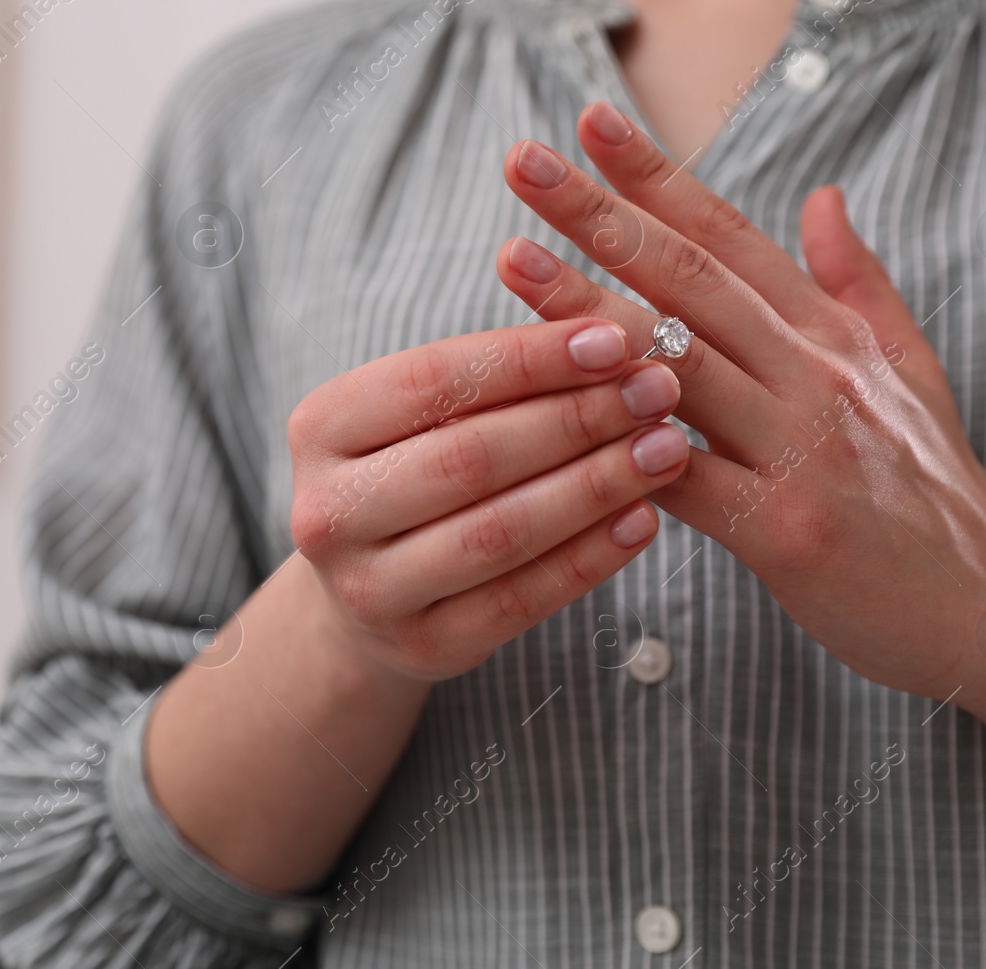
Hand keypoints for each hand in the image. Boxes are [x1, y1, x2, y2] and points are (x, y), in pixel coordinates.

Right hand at [287, 319, 691, 680]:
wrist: (364, 590)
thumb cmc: (411, 471)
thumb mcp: (420, 415)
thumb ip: (491, 377)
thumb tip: (610, 337)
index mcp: (319, 428)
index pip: (434, 380)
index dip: (530, 359)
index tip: (615, 340)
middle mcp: (327, 511)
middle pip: (469, 457)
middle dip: (576, 419)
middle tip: (658, 391)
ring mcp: (369, 589)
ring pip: (499, 533)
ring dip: (596, 486)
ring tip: (666, 449)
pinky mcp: (423, 646)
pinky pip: (521, 600)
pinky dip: (590, 557)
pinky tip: (644, 519)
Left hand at [494, 101, 985, 700]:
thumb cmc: (935, 486)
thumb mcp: (909, 367)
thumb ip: (857, 281)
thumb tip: (823, 194)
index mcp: (830, 333)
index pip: (729, 236)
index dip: (657, 175)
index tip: (590, 122)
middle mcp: (814, 374)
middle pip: (689, 278)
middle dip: (600, 214)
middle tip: (523, 161)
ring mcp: (800, 447)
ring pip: (675, 364)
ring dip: (587, 309)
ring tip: (512, 260)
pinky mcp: (784, 529)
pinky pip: (681, 479)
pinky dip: (619, 445)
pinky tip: (551, 410)